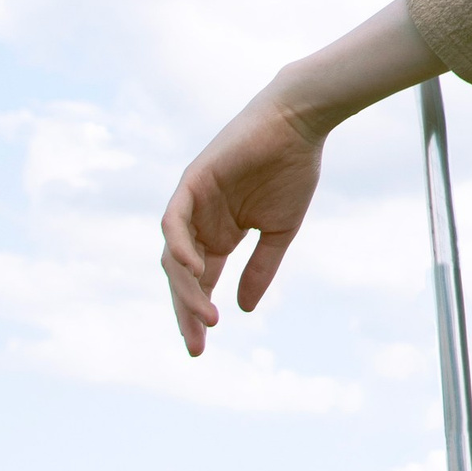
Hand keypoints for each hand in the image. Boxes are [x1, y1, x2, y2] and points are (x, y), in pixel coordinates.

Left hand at [159, 91, 325, 354]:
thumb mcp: (279, 231)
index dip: (197, 313)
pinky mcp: (192, 182)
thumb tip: (243, 309)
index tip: (202, 347)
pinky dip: (178, 247)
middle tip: (196, 345)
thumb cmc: (293, 170)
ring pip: (173, 254)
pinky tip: (195, 271)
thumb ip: (260, 268)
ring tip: (205, 315)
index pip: (200, 281)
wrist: (299, 123)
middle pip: (180, 275)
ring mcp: (192, 202)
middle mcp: (199, 221)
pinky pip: (173, 221)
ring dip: (186, 288)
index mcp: (219, 233)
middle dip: (185, 311)